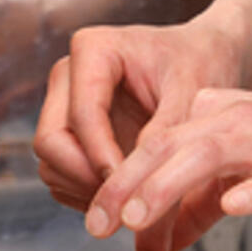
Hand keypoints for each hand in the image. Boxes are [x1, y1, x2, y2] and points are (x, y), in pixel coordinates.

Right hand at [32, 20, 244, 250]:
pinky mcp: (68, 135)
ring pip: (51, 165)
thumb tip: (137, 185)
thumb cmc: (197, 65)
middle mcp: (68, 77)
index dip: (103, 156)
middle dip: (87, 177)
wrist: (201, 60)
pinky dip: (87, 194)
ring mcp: (63, 106)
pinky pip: (60, 177)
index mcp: (94, 50)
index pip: (82, 114)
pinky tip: (128, 192)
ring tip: (136, 197)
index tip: (133, 185)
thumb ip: (164, 136)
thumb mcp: (191, 95)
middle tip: (130, 200)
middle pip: (50, 142)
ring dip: (87, 191)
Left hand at [84, 83, 251, 250]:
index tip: (91, 217)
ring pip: (210, 155)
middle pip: (170, 146)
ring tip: (138, 214)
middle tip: (96, 222)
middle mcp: (237, 122)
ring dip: (169, 184)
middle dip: (127, 184)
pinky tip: (234, 206)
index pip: (155, 145)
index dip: (118, 180)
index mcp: (218, 118)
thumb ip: (203, 199)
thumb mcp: (246, 171)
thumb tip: (162, 234)